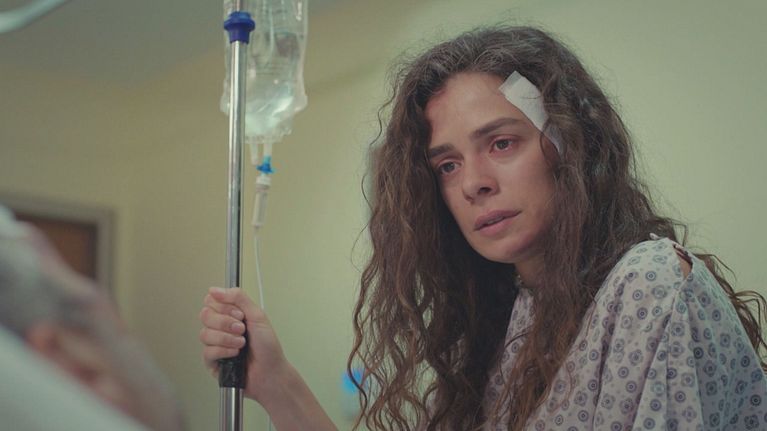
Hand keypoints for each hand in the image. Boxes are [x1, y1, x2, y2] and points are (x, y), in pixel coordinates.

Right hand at [199, 287, 287, 401]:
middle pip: (205, 315)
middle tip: (242, 329)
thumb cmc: (268, 347)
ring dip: (227, 338)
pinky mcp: (212, 362)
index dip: (223, 306)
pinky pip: (207, 351)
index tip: (239, 314)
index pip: (211, 301)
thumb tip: (214, 289)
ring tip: (242, 344)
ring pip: (204, 334)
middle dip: (226, 322)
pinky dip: (224, 351)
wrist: (271, 372)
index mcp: (230, 315)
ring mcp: (215, 344)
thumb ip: (238, 298)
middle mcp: (221, 328)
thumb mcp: (257, 316)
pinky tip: (235, 355)